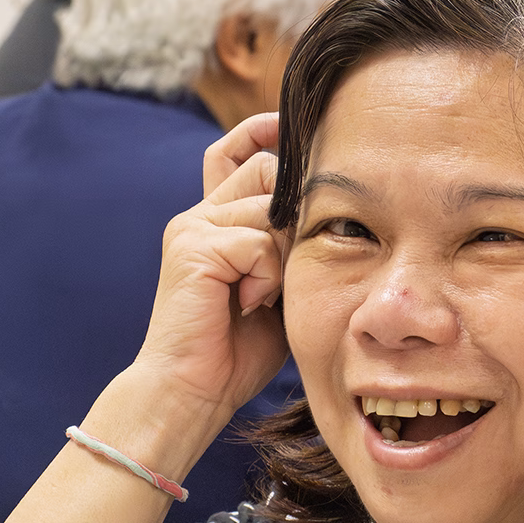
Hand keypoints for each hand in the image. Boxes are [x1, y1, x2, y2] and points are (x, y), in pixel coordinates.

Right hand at [134, 112, 289, 418]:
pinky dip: (266, 277)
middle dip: (295, 210)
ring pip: (270, 209)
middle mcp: (199, 216)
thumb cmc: (238, 352)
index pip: (236, 152)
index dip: (265, 133)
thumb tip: (331, 219)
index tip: (297, 132)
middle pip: (264, 168)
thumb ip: (290, 250)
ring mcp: (193, 228)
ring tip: (261, 297)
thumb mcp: (277, 290)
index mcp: (215, 223)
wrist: (193, 390)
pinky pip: (259, 243)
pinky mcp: (193, 248)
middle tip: (286, 267)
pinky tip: (247, 305)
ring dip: (283, 258)